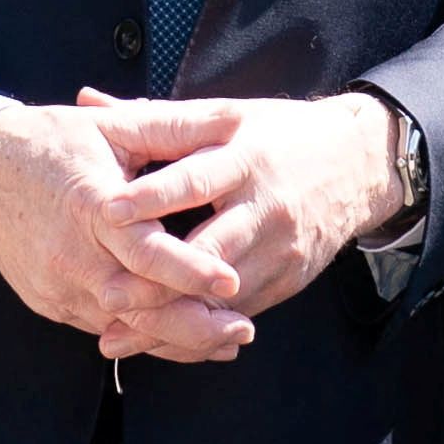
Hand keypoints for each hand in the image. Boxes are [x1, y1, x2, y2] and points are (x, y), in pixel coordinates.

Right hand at [0, 97, 255, 361]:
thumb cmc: (49, 142)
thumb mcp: (110, 127)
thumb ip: (173, 128)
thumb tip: (234, 118)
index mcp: (91, 205)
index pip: (143, 249)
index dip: (187, 269)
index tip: (231, 282)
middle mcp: (73, 255)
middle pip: (138, 305)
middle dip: (195, 325)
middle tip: (245, 329)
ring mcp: (59, 286)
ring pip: (125, 328)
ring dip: (178, 340)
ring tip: (228, 342)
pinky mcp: (52, 305)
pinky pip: (106, 329)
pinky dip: (147, 337)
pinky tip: (187, 339)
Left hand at [77, 91, 409, 330]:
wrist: (357, 163)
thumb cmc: (277, 134)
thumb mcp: (224, 115)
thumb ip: (153, 117)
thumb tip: (86, 99)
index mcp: (245, 156)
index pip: (194, 179)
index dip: (150, 196)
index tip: (105, 210)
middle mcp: (265, 204)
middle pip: (208, 250)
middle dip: (157, 279)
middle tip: (105, 293)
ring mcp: (280, 247)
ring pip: (221, 294)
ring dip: (169, 319)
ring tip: (117, 335)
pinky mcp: (289, 279)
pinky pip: (237, 314)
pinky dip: (197, 332)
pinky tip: (157, 344)